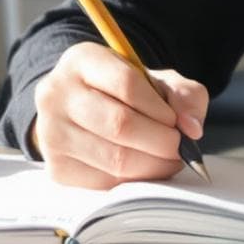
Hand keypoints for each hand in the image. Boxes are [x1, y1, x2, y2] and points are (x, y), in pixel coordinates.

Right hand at [30, 43, 208, 188]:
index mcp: (81, 60)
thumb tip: (192, 127)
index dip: (160, 108)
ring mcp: (51, 132)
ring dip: (153, 165)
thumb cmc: (123, 94)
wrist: (81, 111)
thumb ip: (184, 95)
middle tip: (178, 147)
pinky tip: (143, 169)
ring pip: (114, 158)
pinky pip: (105, 182)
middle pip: (120, 124)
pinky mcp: (55, 166)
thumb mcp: (155, 81)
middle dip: (161, 141)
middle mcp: (56, 93)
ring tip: (167, 159)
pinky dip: (133, 181)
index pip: (127, 84)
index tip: (176, 122)